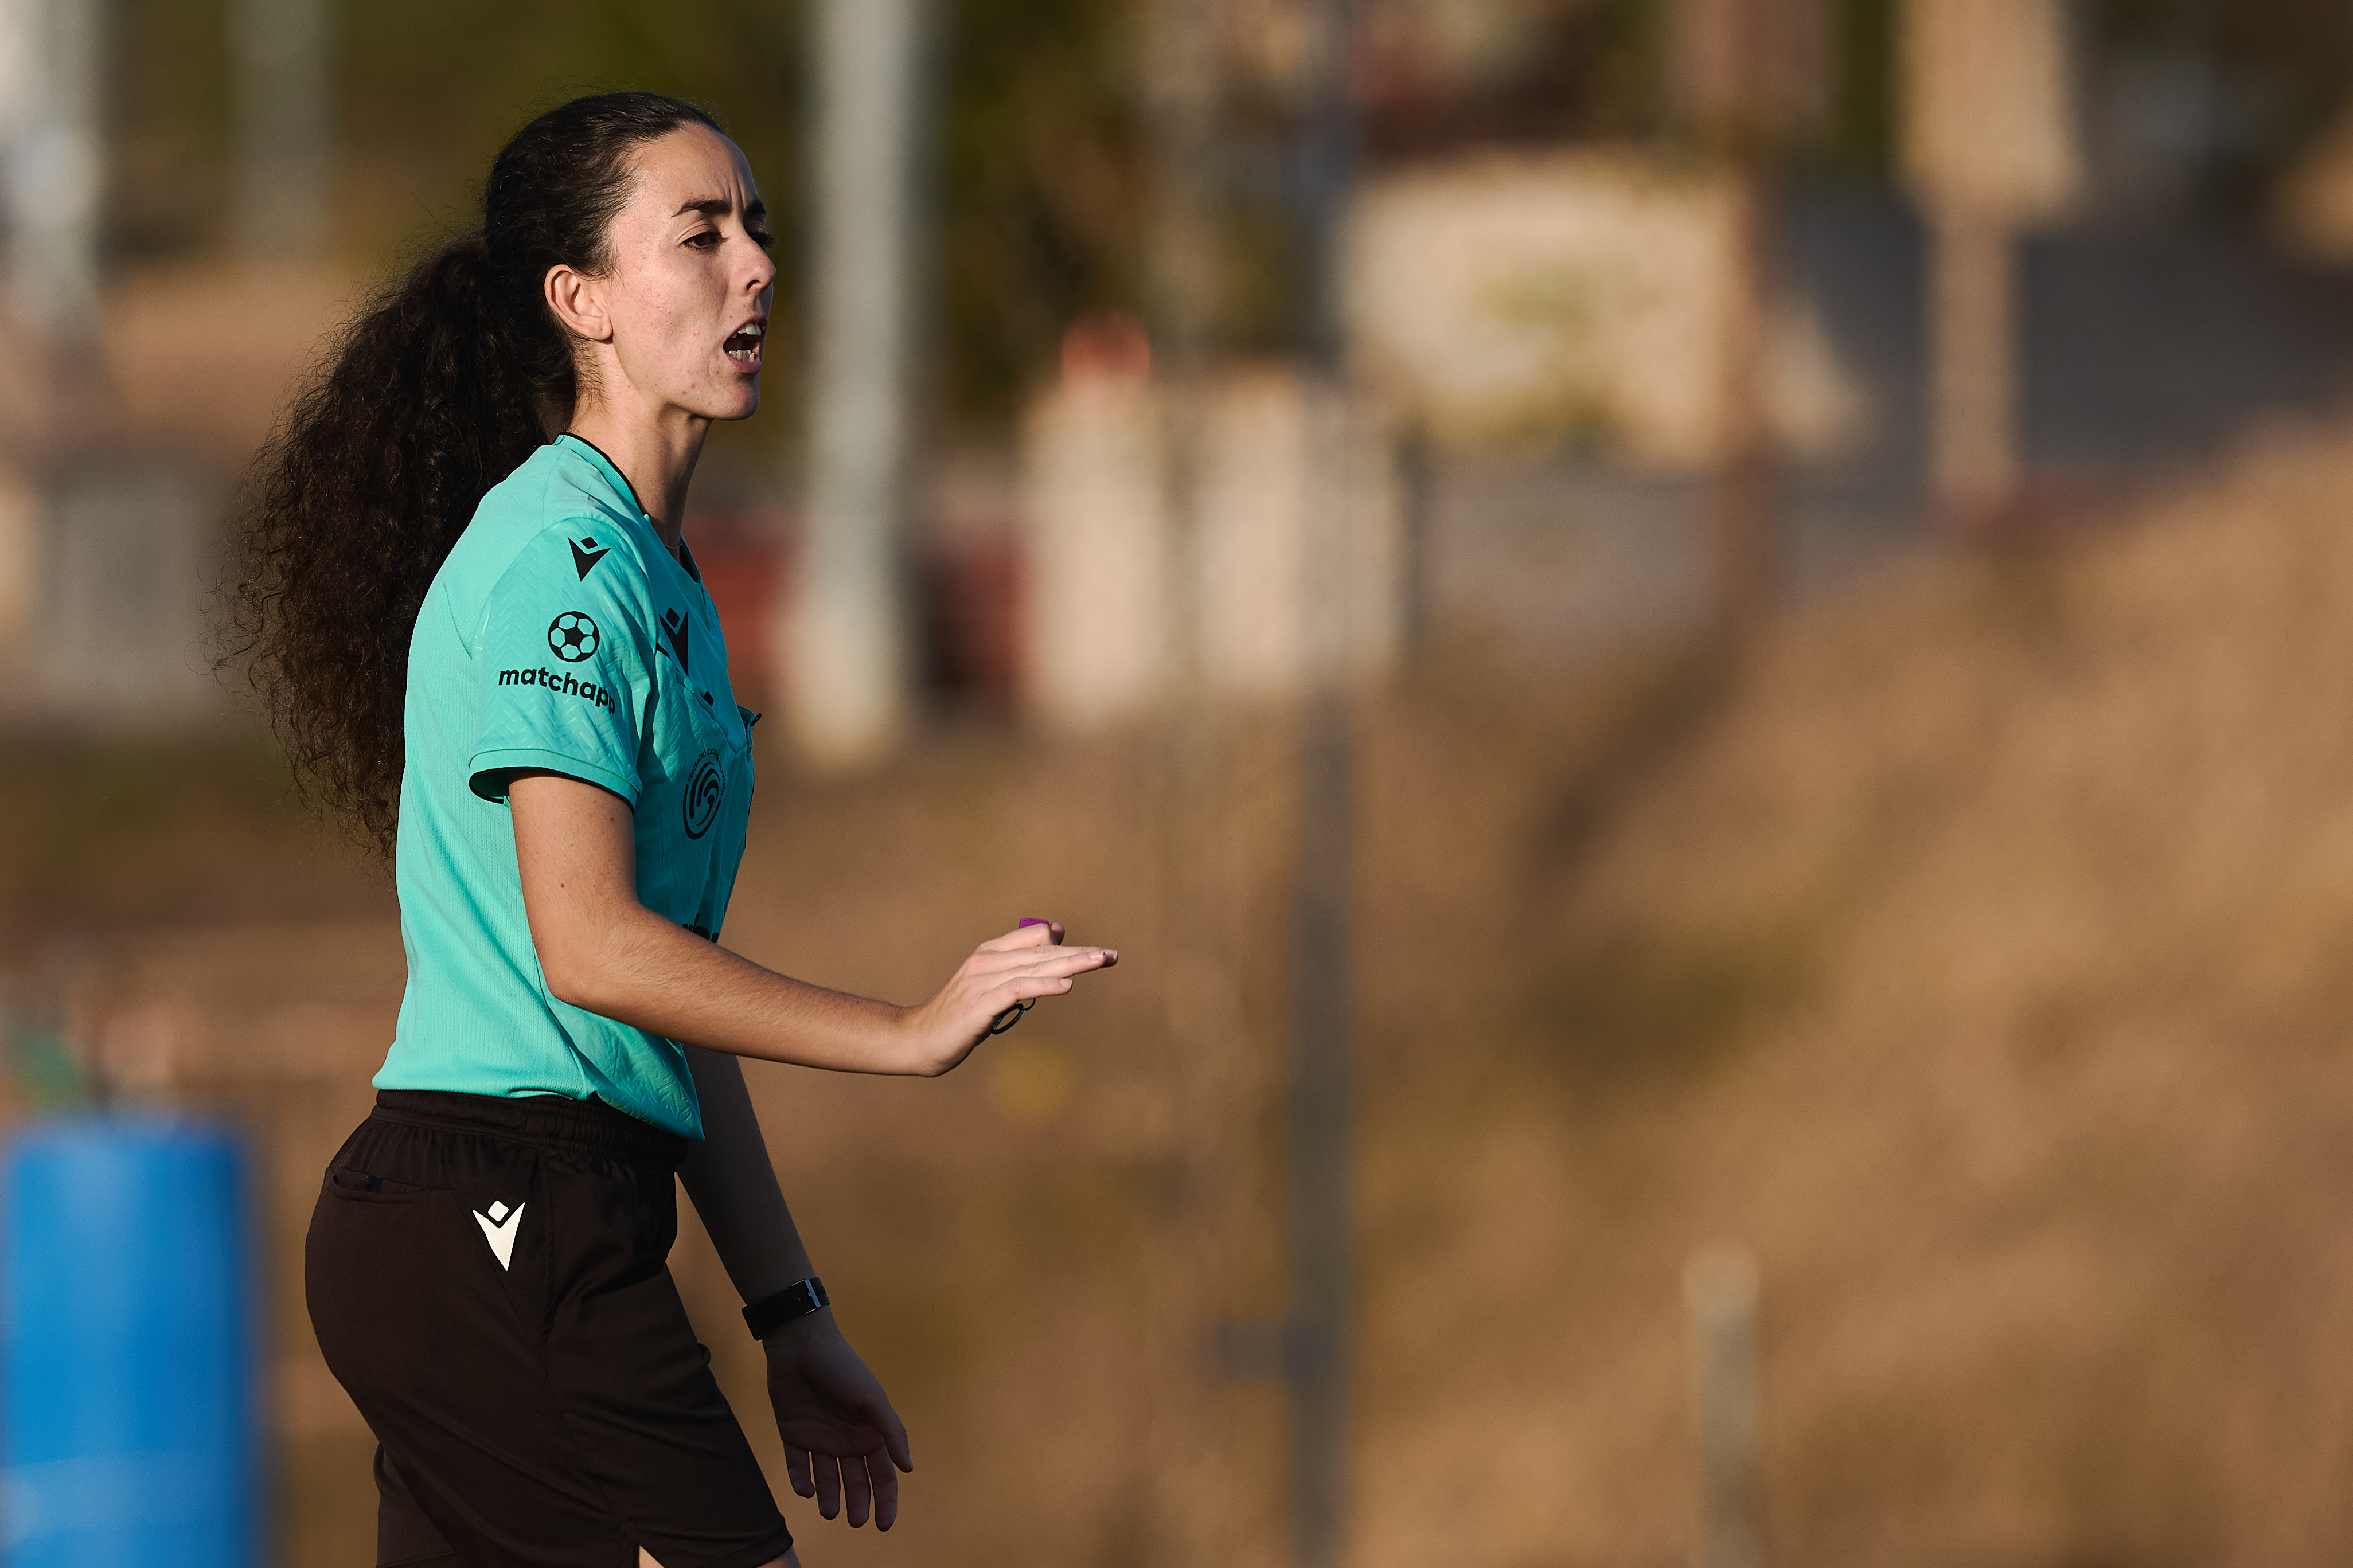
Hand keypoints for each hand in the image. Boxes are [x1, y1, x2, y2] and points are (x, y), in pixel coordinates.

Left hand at [765, 1310, 912, 1529]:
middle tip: (855, 1522)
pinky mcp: (793, 1436)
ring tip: (829, 1511)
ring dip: (829, 1497)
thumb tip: (908, 1467)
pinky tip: (805, 1490)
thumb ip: (890, 1432)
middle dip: (857, 1503)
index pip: (881, 1474)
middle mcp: (846, 1440)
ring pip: (825, 1479)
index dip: (886, 1499)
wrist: (801, 1344)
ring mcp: (819, 1439)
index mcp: (869, 1433)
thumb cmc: (843, 1367)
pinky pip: (796, 1467)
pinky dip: (800, 1481)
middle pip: (855, 1482)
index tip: (884, 1524)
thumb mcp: (872, 1398)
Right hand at [899, 920, 1116, 1075]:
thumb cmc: (958, 1016)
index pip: (1037, 938)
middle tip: (1112, 956)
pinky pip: (1017, 989)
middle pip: (1042, 952)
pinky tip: (1066, 985)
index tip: (1099, 954)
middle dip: (1080, 954)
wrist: (917, 1039)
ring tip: (1099, 962)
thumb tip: (1051, 942)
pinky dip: (1043, 985)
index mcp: (990, 953)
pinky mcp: (979, 1004)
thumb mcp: (991, 987)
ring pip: (1035, 967)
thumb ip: (1017, 967)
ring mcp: (982, 981)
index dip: (1069, 945)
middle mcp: (987, 961)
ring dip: (1070, 963)